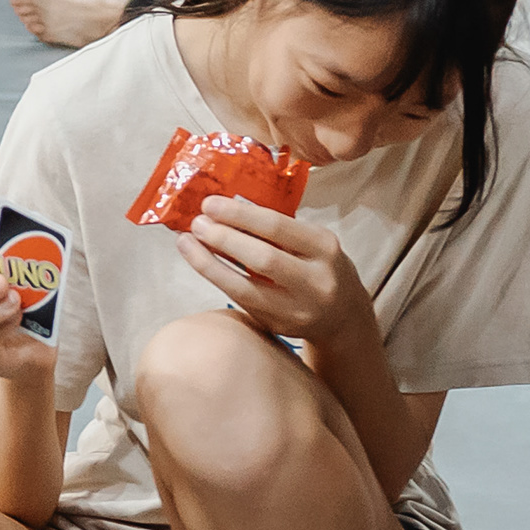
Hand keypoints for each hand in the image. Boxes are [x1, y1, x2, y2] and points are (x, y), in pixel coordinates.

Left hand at [176, 197, 372, 352]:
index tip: (209, 204)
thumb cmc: (318, 267)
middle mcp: (315, 281)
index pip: (277, 227)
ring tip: (187, 243)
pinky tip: (202, 263)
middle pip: (262, 258)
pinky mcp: (278, 325)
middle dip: (223, 238)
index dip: (239, 215)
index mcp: (324, 247)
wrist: (342, 316)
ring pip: (244, 289)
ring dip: (209, 264)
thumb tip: (222, 211)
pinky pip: (240, 301)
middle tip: (196, 224)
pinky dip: (217, 279)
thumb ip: (276, 230)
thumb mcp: (311, 242)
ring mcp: (297, 309)